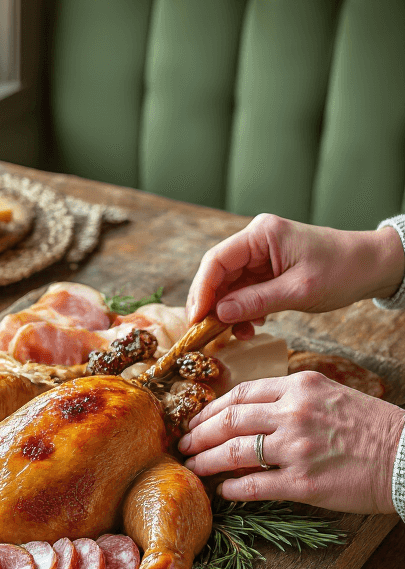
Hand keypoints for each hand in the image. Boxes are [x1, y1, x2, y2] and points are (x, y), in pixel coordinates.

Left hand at [177, 372, 404, 513]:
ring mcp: (297, 448)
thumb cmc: (372, 427)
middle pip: (229, 420)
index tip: (197, 420)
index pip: (241, 393)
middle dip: (198, 434)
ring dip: (206, 461)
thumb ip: (292, 398)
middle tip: (183, 445)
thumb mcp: (331, 395)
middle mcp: (294, 413)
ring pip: (234, 452)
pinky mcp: (303, 482)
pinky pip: (254, 486)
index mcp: (300, 386)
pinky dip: (232, 489)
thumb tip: (253, 412)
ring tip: (192, 468)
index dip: (211, 408)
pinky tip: (223, 491)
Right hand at [186, 214, 403, 339]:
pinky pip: (244, 290)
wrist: (372, 266)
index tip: (196, 319)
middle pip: (218, 272)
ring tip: (235, 334)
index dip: (202, 290)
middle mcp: (257, 240)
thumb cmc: (342, 270)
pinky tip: (250, 326)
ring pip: (229, 284)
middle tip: (205, 332)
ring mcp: (261, 254)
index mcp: (262, 234)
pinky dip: (242, 310)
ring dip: (227, 310)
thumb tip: (219, 314)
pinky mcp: (268, 269)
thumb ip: (257, 301)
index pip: (217, 260)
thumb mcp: (299, 290)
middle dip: (211, 303)